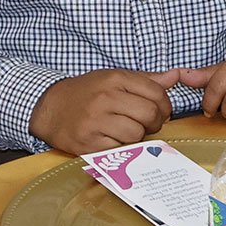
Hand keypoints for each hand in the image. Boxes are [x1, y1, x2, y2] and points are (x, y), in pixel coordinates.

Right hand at [28, 68, 179, 153]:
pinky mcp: (88, 143)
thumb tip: (175, 75)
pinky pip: (119, 149)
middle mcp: (105, 98)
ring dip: (138, 136)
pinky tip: (114, 140)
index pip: (156, 92)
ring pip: (136, 133)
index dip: (165, 105)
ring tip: (129, 132)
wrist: (50, 108)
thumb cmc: (87, 93)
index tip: (161, 111)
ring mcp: (95, 121)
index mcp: (115, 79)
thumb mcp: (114, 78)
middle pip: (149, 114)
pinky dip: (122, 147)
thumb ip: (146, 79)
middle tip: (148, 124)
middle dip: (155, 122)